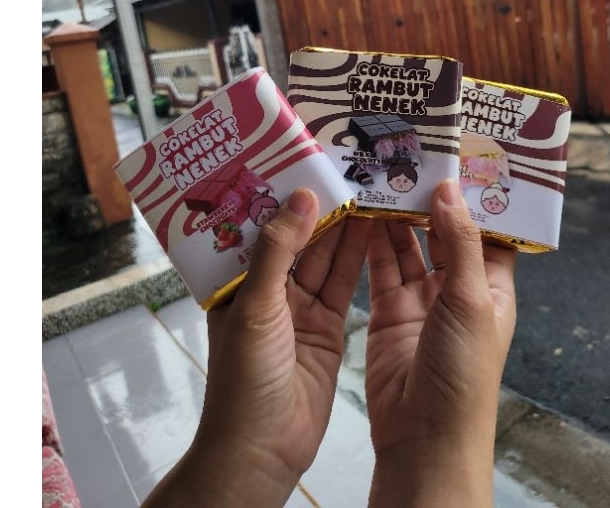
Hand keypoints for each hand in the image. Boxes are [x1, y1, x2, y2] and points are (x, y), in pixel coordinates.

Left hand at [142, 188, 367, 507]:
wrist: (263, 447)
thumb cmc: (244, 377)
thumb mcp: (255, 306)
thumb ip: (277, 251)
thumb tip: (300, 196)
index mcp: (237, 280)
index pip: (260, 226)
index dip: (281, 194)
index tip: (305, 161)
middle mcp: (268, 289)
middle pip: (298, 238)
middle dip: (320, 205)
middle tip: (345, 167)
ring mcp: (300, 308)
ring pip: (325, 257)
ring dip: (344, 226)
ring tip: (365, 188)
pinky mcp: (328, 326)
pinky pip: (343, 283)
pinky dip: (356, 257)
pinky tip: (371, 227)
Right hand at [365, 179, 516, 507]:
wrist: (423, 435)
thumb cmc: (463, 371)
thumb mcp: (471, 300)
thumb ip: (461, 243)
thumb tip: (451, 189)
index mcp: (491, 287)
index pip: (488, 232)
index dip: (475, 198)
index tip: (459, 159)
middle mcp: (457, 289)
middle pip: (444, 233)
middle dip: (429, 200)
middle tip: (410, 158)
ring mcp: (421, 299)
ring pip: (409, 246)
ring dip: (397, 216)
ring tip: (383, 176)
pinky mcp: (388, 310)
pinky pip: (380, 266)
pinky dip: (372, 240)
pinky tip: (363, 211)